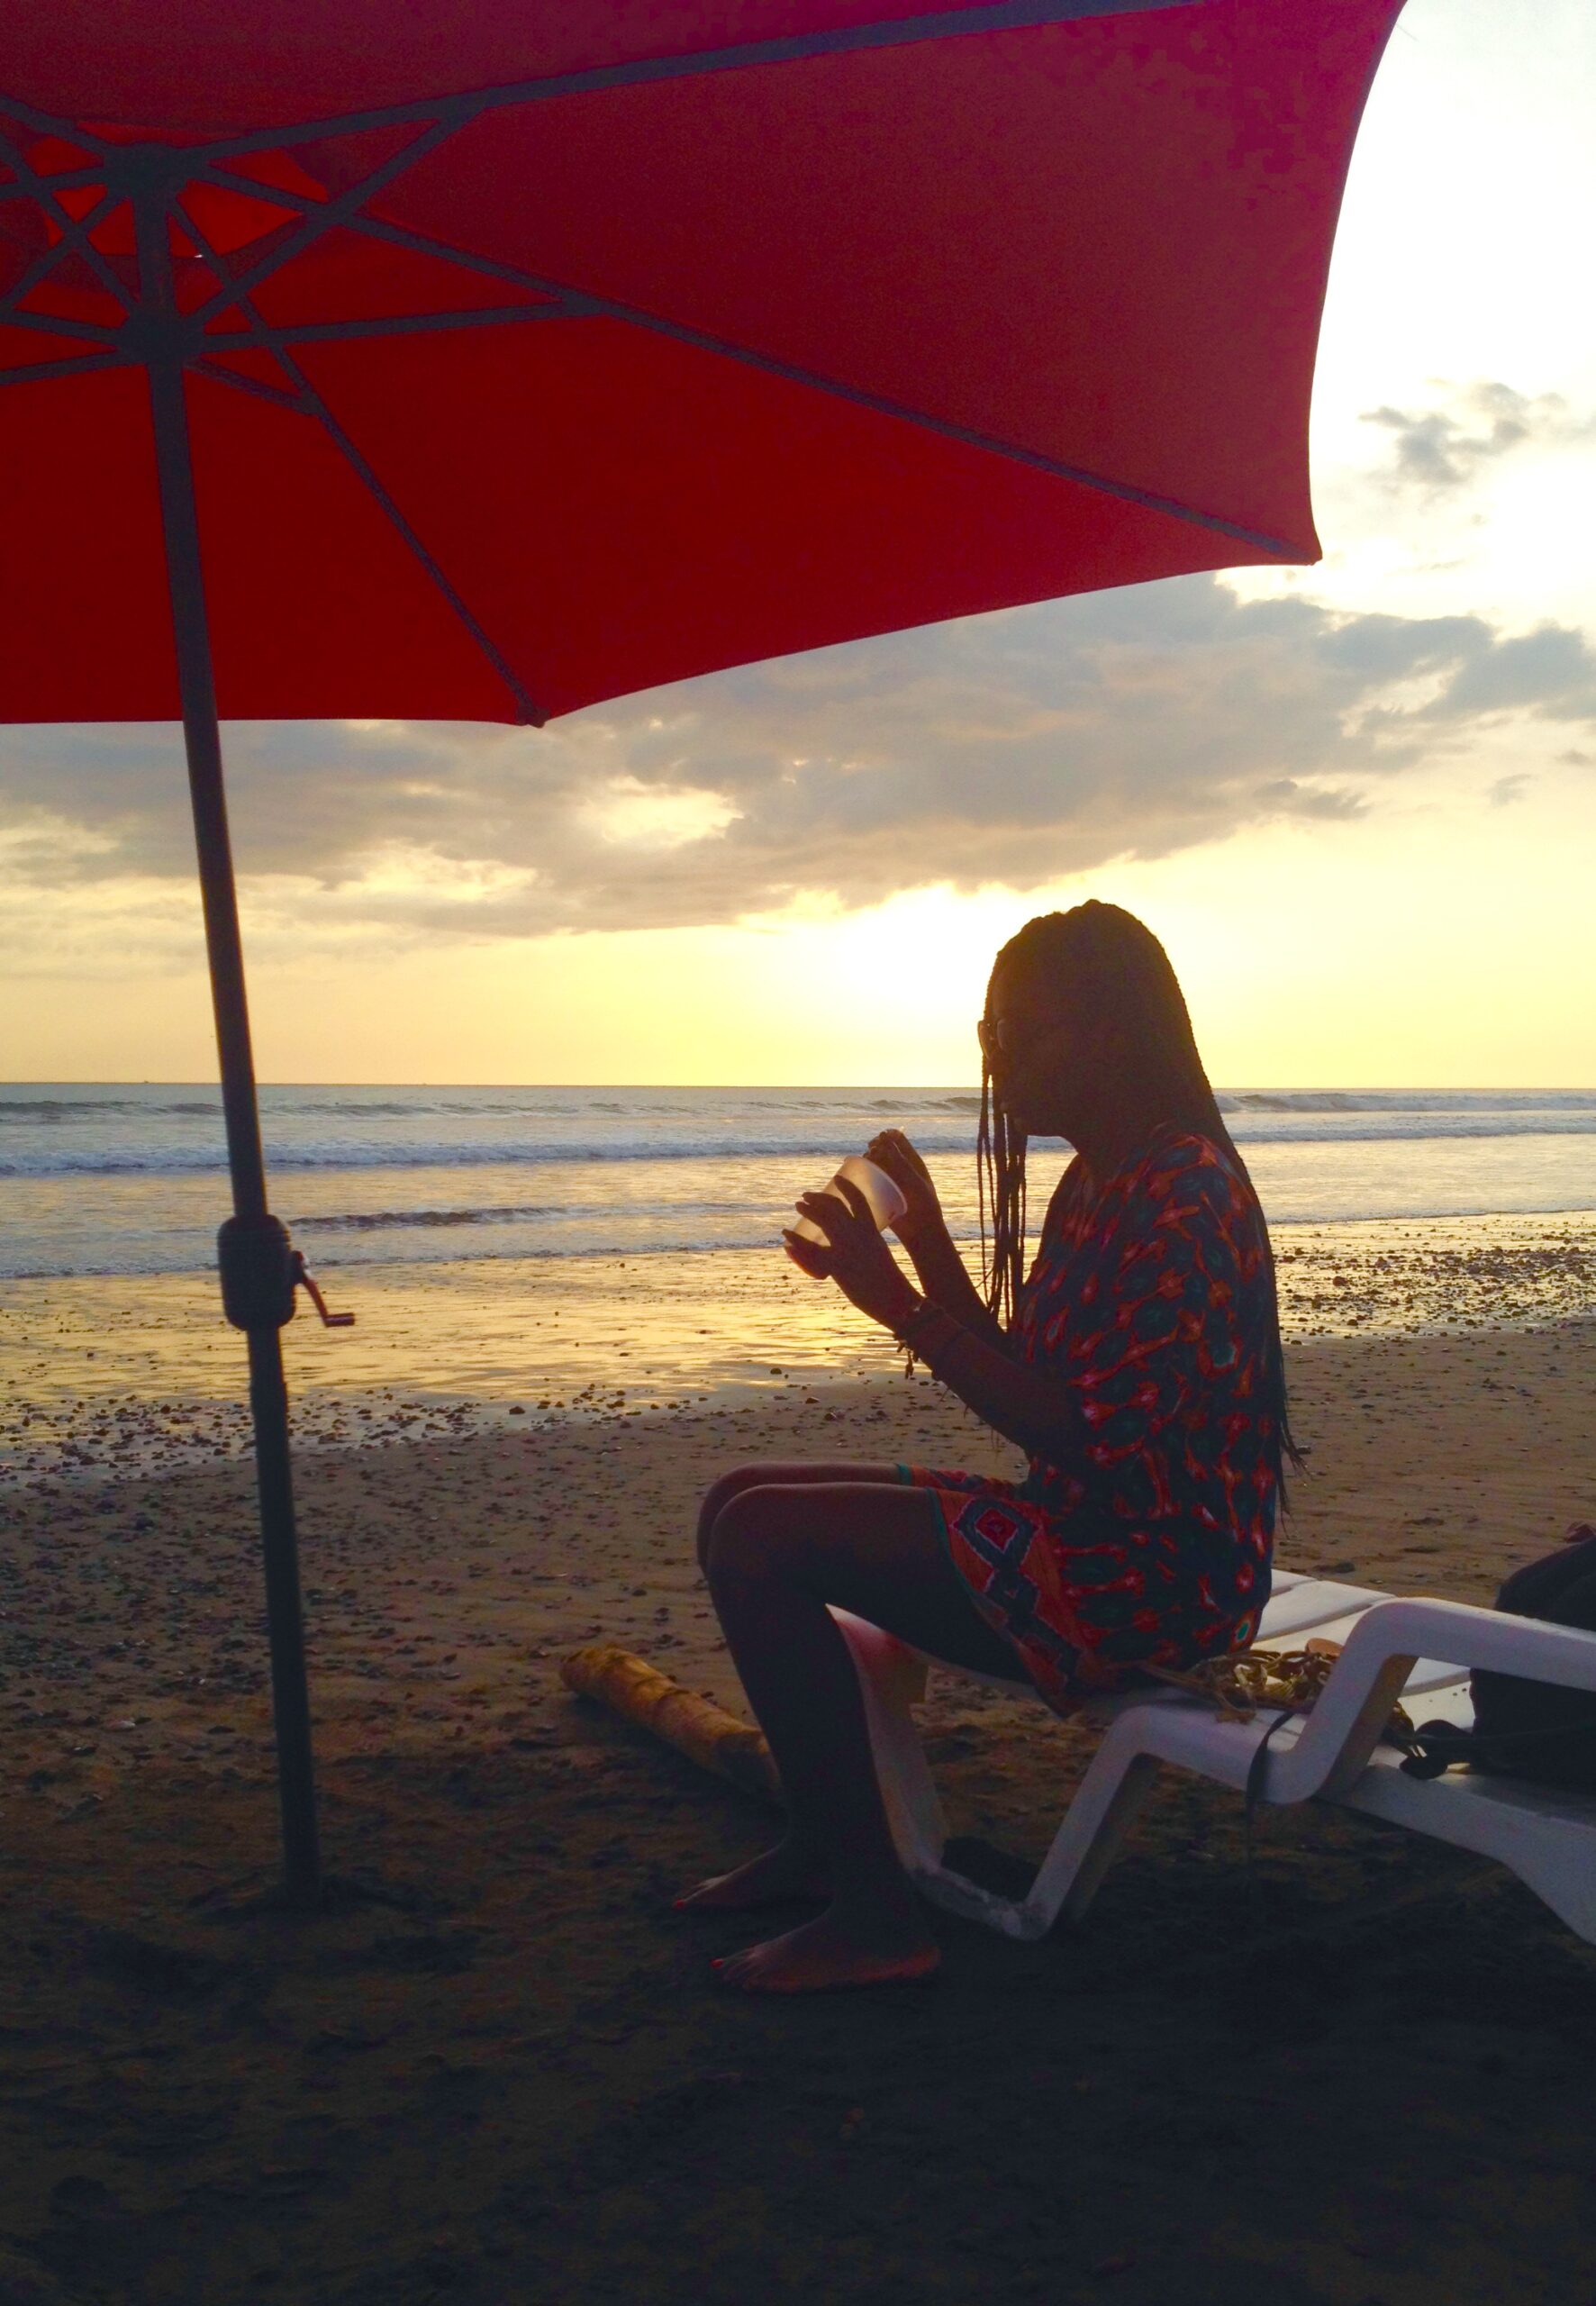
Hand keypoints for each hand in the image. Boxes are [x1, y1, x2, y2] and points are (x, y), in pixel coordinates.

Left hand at [782, 1177, 919, 1331]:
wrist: (897, 1302)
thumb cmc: (892, 1283)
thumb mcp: (880, 1256)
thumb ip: (868, 1247)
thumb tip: (856, 1247)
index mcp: (873, 1231)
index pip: (859, 1199)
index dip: (847, 1186)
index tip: (837, 1178)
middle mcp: (859, 1236)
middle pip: (835, 1207)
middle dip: (819, 1198)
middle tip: (806, 1195)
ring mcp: (847, 1250)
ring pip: (823, 1222)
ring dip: (808, 1210)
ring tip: (798, 1205)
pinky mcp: (837, 1267)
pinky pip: (811, 1251)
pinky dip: (796, 1241)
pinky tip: (786, 1236)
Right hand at [865, 1129, 943, 1244]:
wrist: (920, 1232)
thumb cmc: (922, 1206)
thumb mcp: (913, 1181)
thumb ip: (899, 1160)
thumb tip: (884, 1135)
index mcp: (912, 1160)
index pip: (896, 1138)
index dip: (886, 1137)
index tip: (878, 1143)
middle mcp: (899, 1167)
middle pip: (882, 1149)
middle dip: (873, 1149)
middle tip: (870, 1157)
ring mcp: (889, 1179)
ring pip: (873, 1163)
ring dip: (865, 1160)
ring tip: (862, 1165)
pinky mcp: (880, 1191)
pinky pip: (868, 1178)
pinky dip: (859, 1173)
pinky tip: (849, 1173)